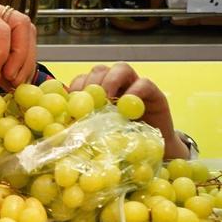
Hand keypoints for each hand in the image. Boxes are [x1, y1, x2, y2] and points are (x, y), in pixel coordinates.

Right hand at [0, 0, 36, 88]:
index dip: (26, 58)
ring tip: (7, 76)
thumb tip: (10, 84)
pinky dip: (2, 52)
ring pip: (19, 24)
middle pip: (26, 27)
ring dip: (19, 54)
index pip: (21, 33)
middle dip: (28, 57)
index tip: (18, 83)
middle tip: (18, 81)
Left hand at [69, 63, 186, 157]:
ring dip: (111, 81)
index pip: (84, 80)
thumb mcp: (102, 133)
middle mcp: (116, 85)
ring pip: (121, 68)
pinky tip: (126, 105)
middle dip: (92, 82)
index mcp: (99, 92)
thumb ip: (86, 126)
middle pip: (100, 70)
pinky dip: (134, 92)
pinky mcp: (154, 93)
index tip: (72, 101)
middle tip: (90, 100)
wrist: (156, 152)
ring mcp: (135, 85)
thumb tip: (65, 128)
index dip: (77, 87)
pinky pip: (143, 84)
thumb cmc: (124, 142)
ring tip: (106, 99)